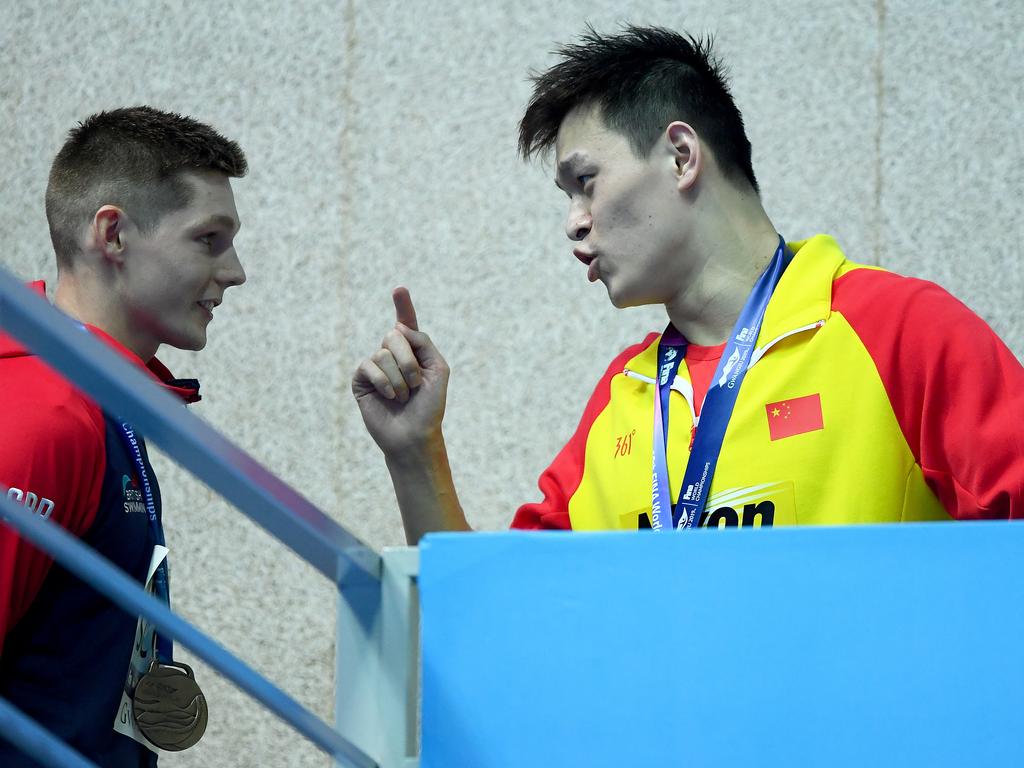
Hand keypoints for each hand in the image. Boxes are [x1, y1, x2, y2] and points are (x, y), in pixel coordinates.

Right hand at [351, 287, 449, 455]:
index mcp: (413, 352)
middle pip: (394, 335)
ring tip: (405, 396)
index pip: (406, 324)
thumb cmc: (430, 407)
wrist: (415, 435)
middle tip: (417, 384)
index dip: (403, 306)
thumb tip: (397, 327)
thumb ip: (423, 343)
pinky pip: (369, 366)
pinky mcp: (361, 380)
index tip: (399, 289)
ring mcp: (375, 367)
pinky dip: (384, 382)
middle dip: (410, 360)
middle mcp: (392, 356)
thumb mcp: (438, 370)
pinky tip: (391, 397)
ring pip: (383, 353)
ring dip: (400, 377)